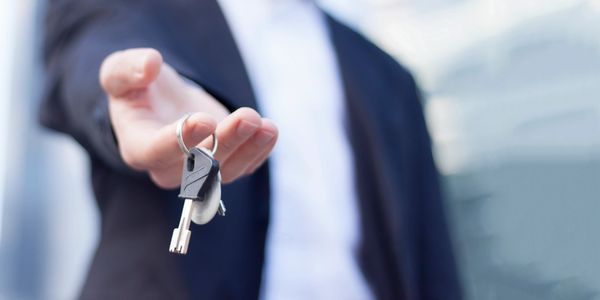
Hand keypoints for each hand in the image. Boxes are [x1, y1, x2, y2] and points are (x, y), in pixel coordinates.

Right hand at [99, 48, 277, 187]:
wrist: (162, 102)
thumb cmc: (139, 88)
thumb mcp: (121, 72)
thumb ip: (128, 69)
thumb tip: (150, 64)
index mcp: (138, 146)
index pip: (156, 151)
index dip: (180, 140)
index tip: (204, 121)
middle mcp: (169, 168)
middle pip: (198, 166)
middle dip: (225, 142)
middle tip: (247, 117)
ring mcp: (199, 171)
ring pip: (226, 170)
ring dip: (249, 149)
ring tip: (267, 126)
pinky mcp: (224, 164)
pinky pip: (244, 166)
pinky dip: (259, 151)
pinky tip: (270, 132)